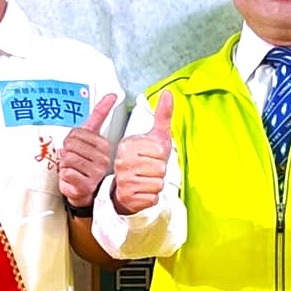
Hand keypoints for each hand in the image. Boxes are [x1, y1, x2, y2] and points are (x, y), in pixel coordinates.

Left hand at [58, 92, 118, 207]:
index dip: (70, 140)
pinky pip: (66, 172)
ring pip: (67, 158)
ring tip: (73, 170)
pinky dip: (64, 176)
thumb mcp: (90, 137)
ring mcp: (95, 172)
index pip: (77, 133)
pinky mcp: (86, 184)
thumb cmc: (85, 164)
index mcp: (103, 145)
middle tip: (73, 161)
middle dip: (66, 152)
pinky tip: (72, 179)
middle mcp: (102, 158)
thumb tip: (111, 95)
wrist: (86, 192)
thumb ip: (99, 115)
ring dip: (64, 165)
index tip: (77, 148)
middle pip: (70, 144)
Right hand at [111, 91, 173, 214]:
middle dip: (159, 171)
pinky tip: (143, 191)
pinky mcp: (128, 197)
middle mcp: (122, 162)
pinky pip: (153, 197)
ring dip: (156, 184)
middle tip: (149, 170)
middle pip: (160, 168)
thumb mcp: (156, 137)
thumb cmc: (144, 161)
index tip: (151, 156)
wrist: (127, 189)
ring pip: (158, 183)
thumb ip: (162, 115)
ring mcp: (123, 180)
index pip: (160, 151)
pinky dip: (152, 196)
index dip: (161, 156)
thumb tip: (168, 93)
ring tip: (146, 180)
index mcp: (127, 145)